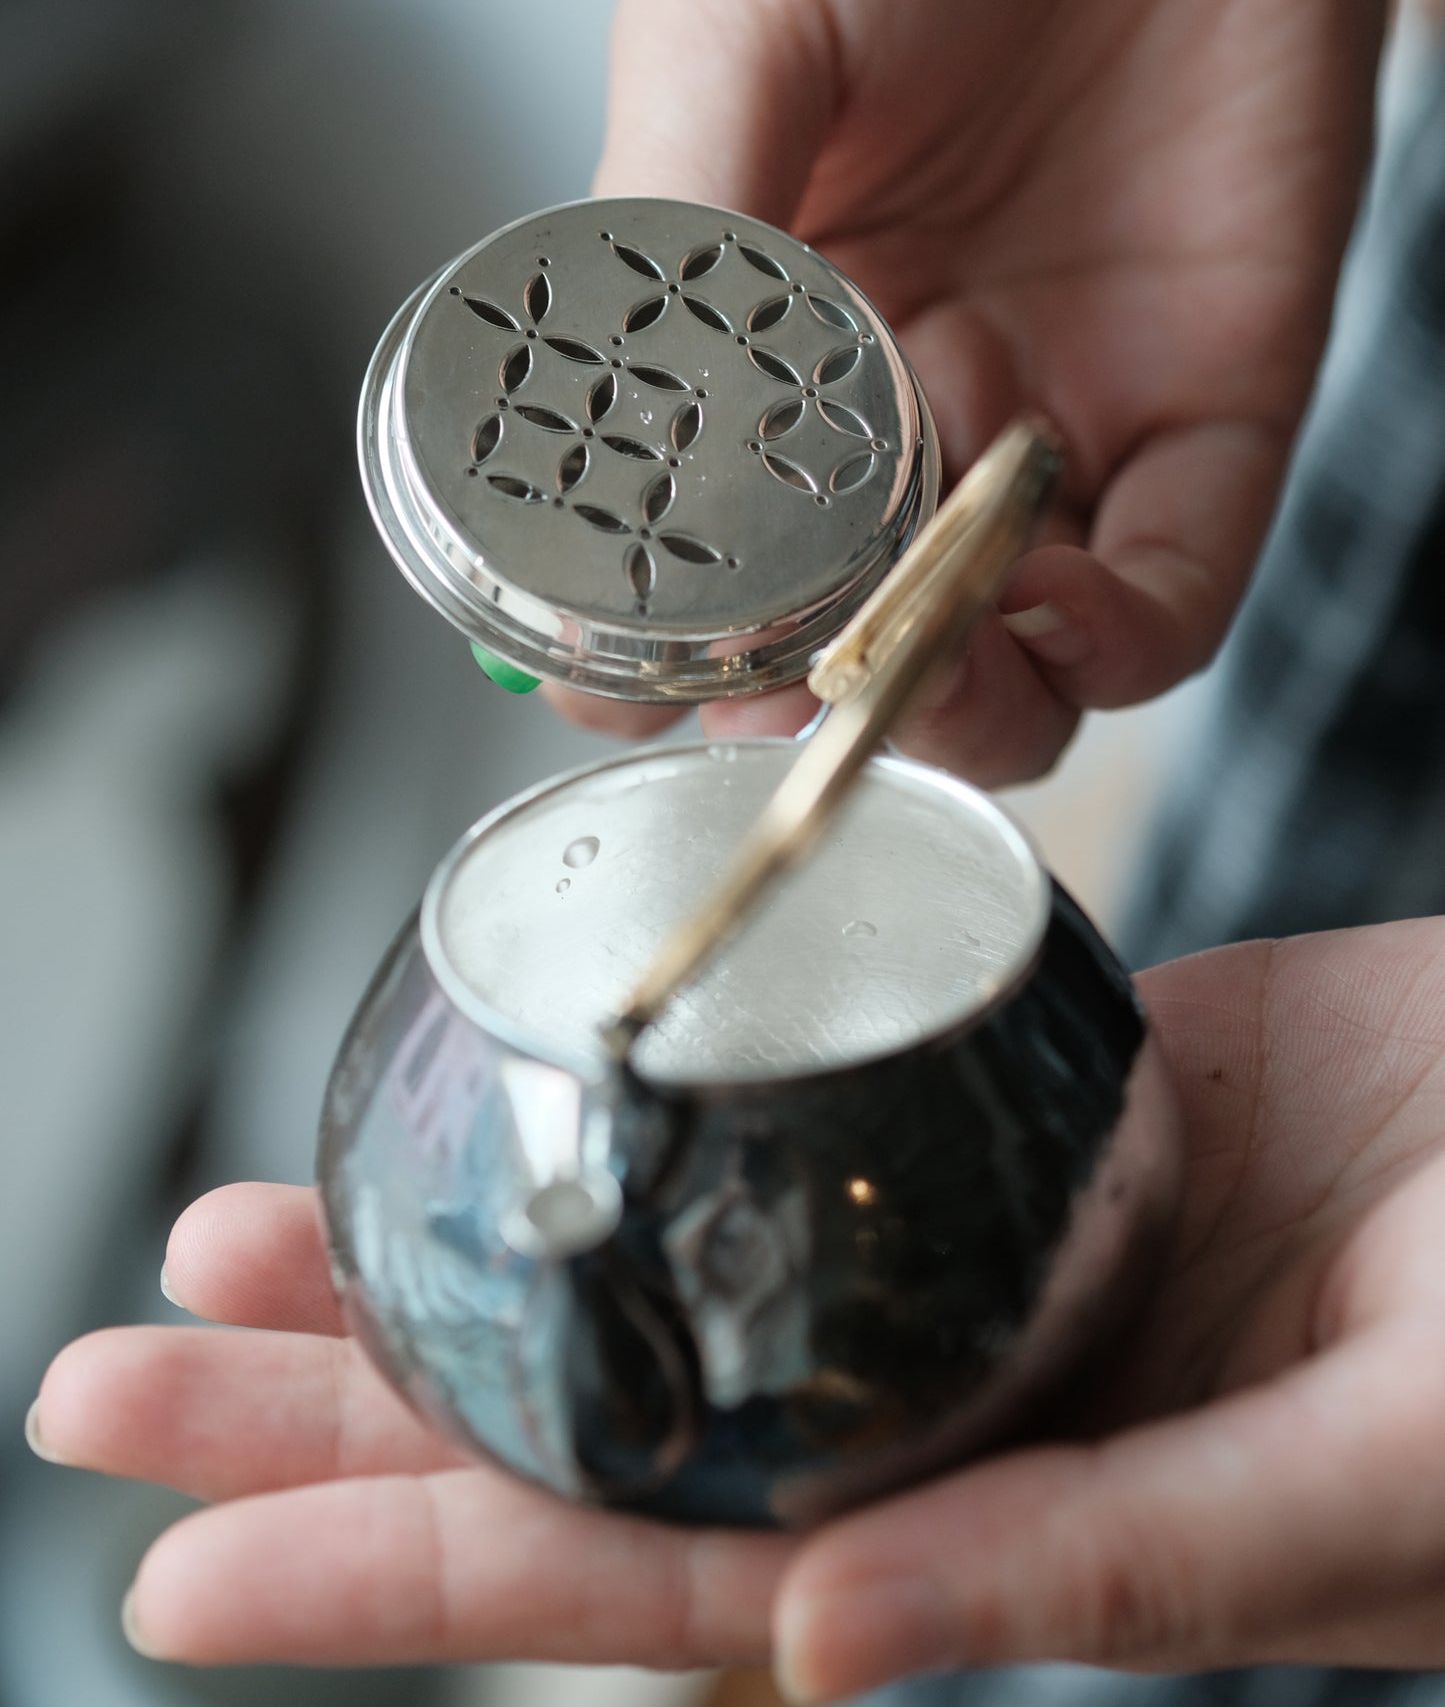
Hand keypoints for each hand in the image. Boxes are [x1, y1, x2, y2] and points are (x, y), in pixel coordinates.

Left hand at [31, 914, 1444, 1685]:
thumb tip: (816, 1649)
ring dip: (455, 1245)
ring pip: (662, 1261)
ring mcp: (973, 1243)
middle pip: (600, 1421)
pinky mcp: (1026, 1088)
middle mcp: (950, 1403)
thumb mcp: (1369, 1480)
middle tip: (111, 1369)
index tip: (183, 1571)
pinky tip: (532, 1061)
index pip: (650, 1575)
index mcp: (1011, 1541)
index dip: (412, 1579)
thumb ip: (1117, 1562)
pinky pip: (790, 1094)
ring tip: (238, 1223)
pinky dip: (645, 1081)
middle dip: (347, 1409)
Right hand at [554, 0, 1444, 782]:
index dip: (652, 632)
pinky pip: (1179, 569)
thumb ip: (680, 215)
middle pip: (844, 609)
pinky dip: (1122, 633)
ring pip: (1006, 630)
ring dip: (958, 699)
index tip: (617, 683)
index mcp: (761, 293)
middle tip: (770, 698)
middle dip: (803, 688)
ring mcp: (1061, 384)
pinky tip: (1060, 625)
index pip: (694, 523)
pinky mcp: (1217, 379)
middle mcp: (905, 365)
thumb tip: (610, 431)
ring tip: (912, 691)